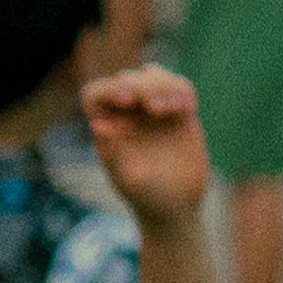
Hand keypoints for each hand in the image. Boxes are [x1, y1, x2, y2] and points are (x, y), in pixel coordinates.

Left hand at [84, 67, 210, 228]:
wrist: (175, 206)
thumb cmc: (146, 197)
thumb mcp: (128, 181)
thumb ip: (113, 154)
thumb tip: (98, 126)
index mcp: (105, 126)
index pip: (96, 94)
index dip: (109, 90)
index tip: (127, 100)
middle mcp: (126, 113)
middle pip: (127, 79)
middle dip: (141, 87)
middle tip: (154, 108)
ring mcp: (152, 109)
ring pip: (154, 77)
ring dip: (164, 85)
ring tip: (175, 108)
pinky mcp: (178, 111)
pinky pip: (180, 87)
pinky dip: (182, 92)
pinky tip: (186, 108)